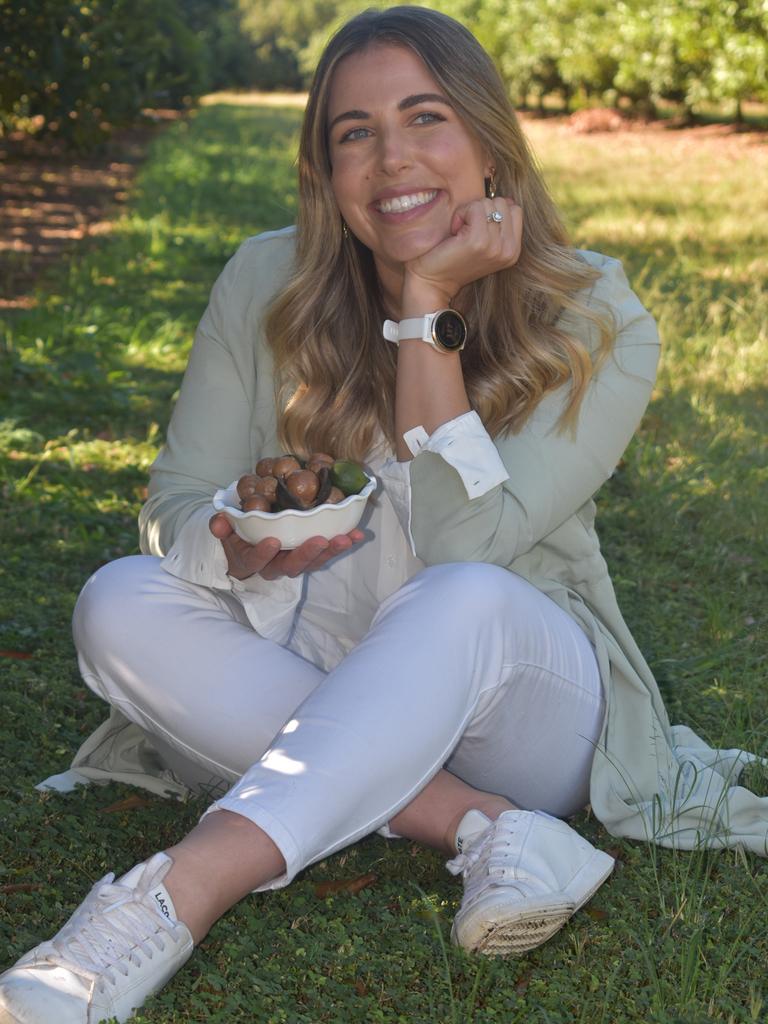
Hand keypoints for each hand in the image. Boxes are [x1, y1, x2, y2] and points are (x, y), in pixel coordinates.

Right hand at [209, 513, 364, 580]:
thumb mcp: (225, 531)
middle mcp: (277, 566)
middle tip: (321, 541)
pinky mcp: (313, 555)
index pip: (257, 561)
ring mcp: (296, 561)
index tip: (272, 541)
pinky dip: (343, 543)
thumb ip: (221, 526)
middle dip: (308, 554)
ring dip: (331, 551)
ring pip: (314, 562)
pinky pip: (328, 552)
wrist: (250, 546)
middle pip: (293, 565)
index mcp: (253, 560)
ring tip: (347, 538)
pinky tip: (357, 534)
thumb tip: (218, 522)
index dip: (263, 554)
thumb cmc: (238, 536)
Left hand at [403, 197, 522, 307]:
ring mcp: (495, 246)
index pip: (516, 210)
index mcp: (513, 251)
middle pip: (502, 203)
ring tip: (460, 234)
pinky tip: (455, 232)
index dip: (493, 212)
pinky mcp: (479, 240)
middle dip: (481, 211)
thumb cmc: (454, 259)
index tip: (477, 230)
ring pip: (488, 203)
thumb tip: (508, 200)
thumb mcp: (485, 242)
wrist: (434, 282)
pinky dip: (461, 213)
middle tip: (467, 232)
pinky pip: (475, 207)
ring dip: (469, 212)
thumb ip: (499, 222)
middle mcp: (509, 250)